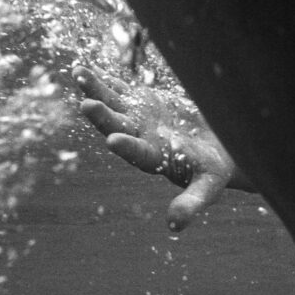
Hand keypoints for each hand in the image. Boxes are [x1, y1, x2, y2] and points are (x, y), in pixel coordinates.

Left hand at [73, 65, 253, 230]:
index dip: (127, 147)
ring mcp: (138, 118)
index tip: (114, 141)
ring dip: (95, 89)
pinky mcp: (142, 101)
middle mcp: (140, 137)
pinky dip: (104, 77)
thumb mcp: (208, 186)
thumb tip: (175, 227)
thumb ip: (191, 203)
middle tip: (86, 104)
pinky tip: (84, 66)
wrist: (217, 145)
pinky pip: (119, 87)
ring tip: (78, 73)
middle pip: (117, 126)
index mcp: (154, 159)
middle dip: (102, 116)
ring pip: (112, 102)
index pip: (138, 154)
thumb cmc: (215, 168)